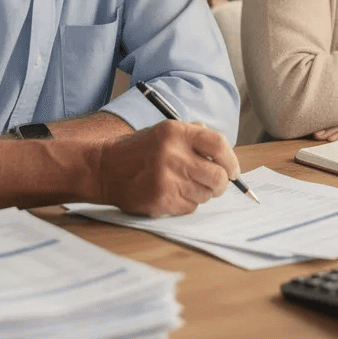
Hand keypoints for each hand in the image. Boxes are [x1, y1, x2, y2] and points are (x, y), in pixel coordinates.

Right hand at [92, 120, 240, 216]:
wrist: (104, 168)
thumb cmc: (139, 150)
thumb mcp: (165, 131)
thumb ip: (195, 137)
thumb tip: (226, 155)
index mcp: (176, 133)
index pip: (219, 145)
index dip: (231, 160)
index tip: (233, 170)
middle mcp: (173, 155)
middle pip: (218, 176)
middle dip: (222, 182)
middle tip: (216, 183)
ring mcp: (167, 180)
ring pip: (206, 194)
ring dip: (203, 192)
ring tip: (186, 185)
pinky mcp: (162, 200)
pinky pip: (191, 207)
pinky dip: (188, 202)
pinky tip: (173, 193)